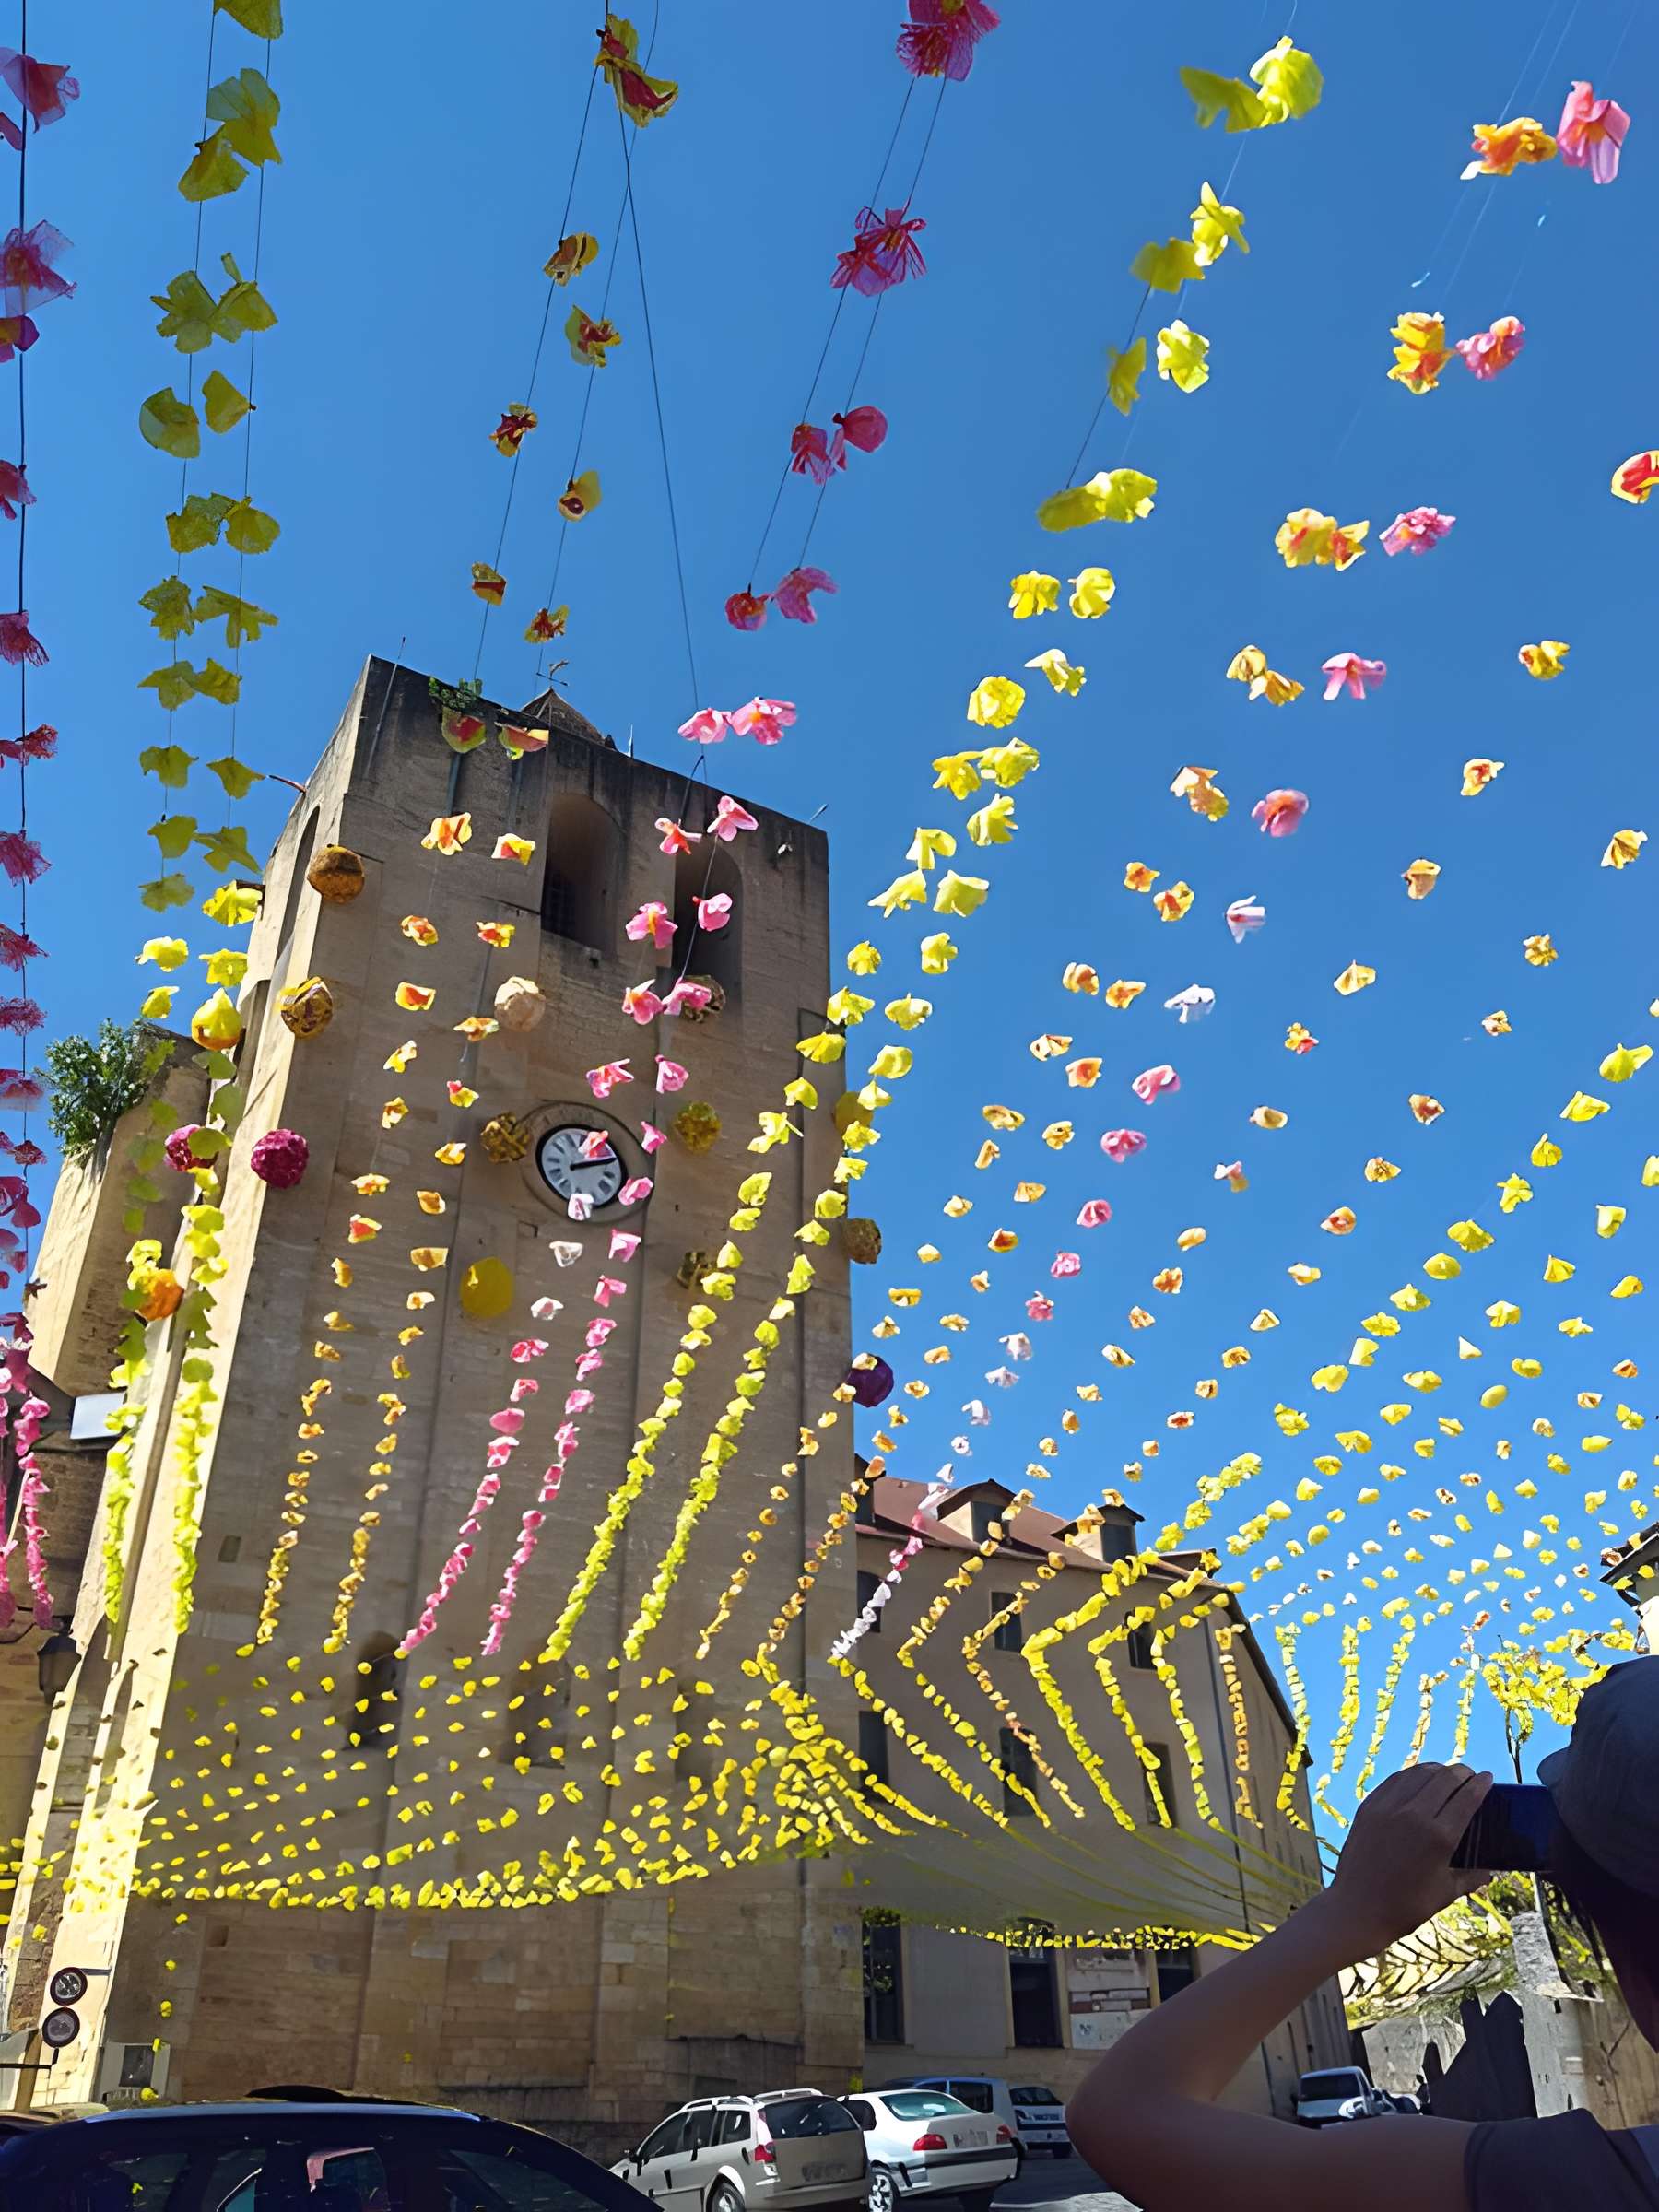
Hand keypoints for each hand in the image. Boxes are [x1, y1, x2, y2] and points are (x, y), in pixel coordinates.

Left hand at [1324, 1763, 1492, 1955]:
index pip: (1466, 1798)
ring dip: (1436, 1770)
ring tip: (1446, 1773)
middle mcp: (1414, 1815)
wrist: (1357, 1909)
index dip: (1480, 1784)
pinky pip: (1394, 1781)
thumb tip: (1489, 1873)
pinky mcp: (1368, 1807)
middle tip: (1469, 1774)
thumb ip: (1470, 1878)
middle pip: (1444, 1779)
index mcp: (1439, 1837)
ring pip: (1418, 1774)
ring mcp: (1388, 1808)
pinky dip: (1411, 1775)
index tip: (1487, 1777)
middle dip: (1461, 1772)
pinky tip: (1417, 1778)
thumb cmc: (1406, 1907)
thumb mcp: (1445, 1893)